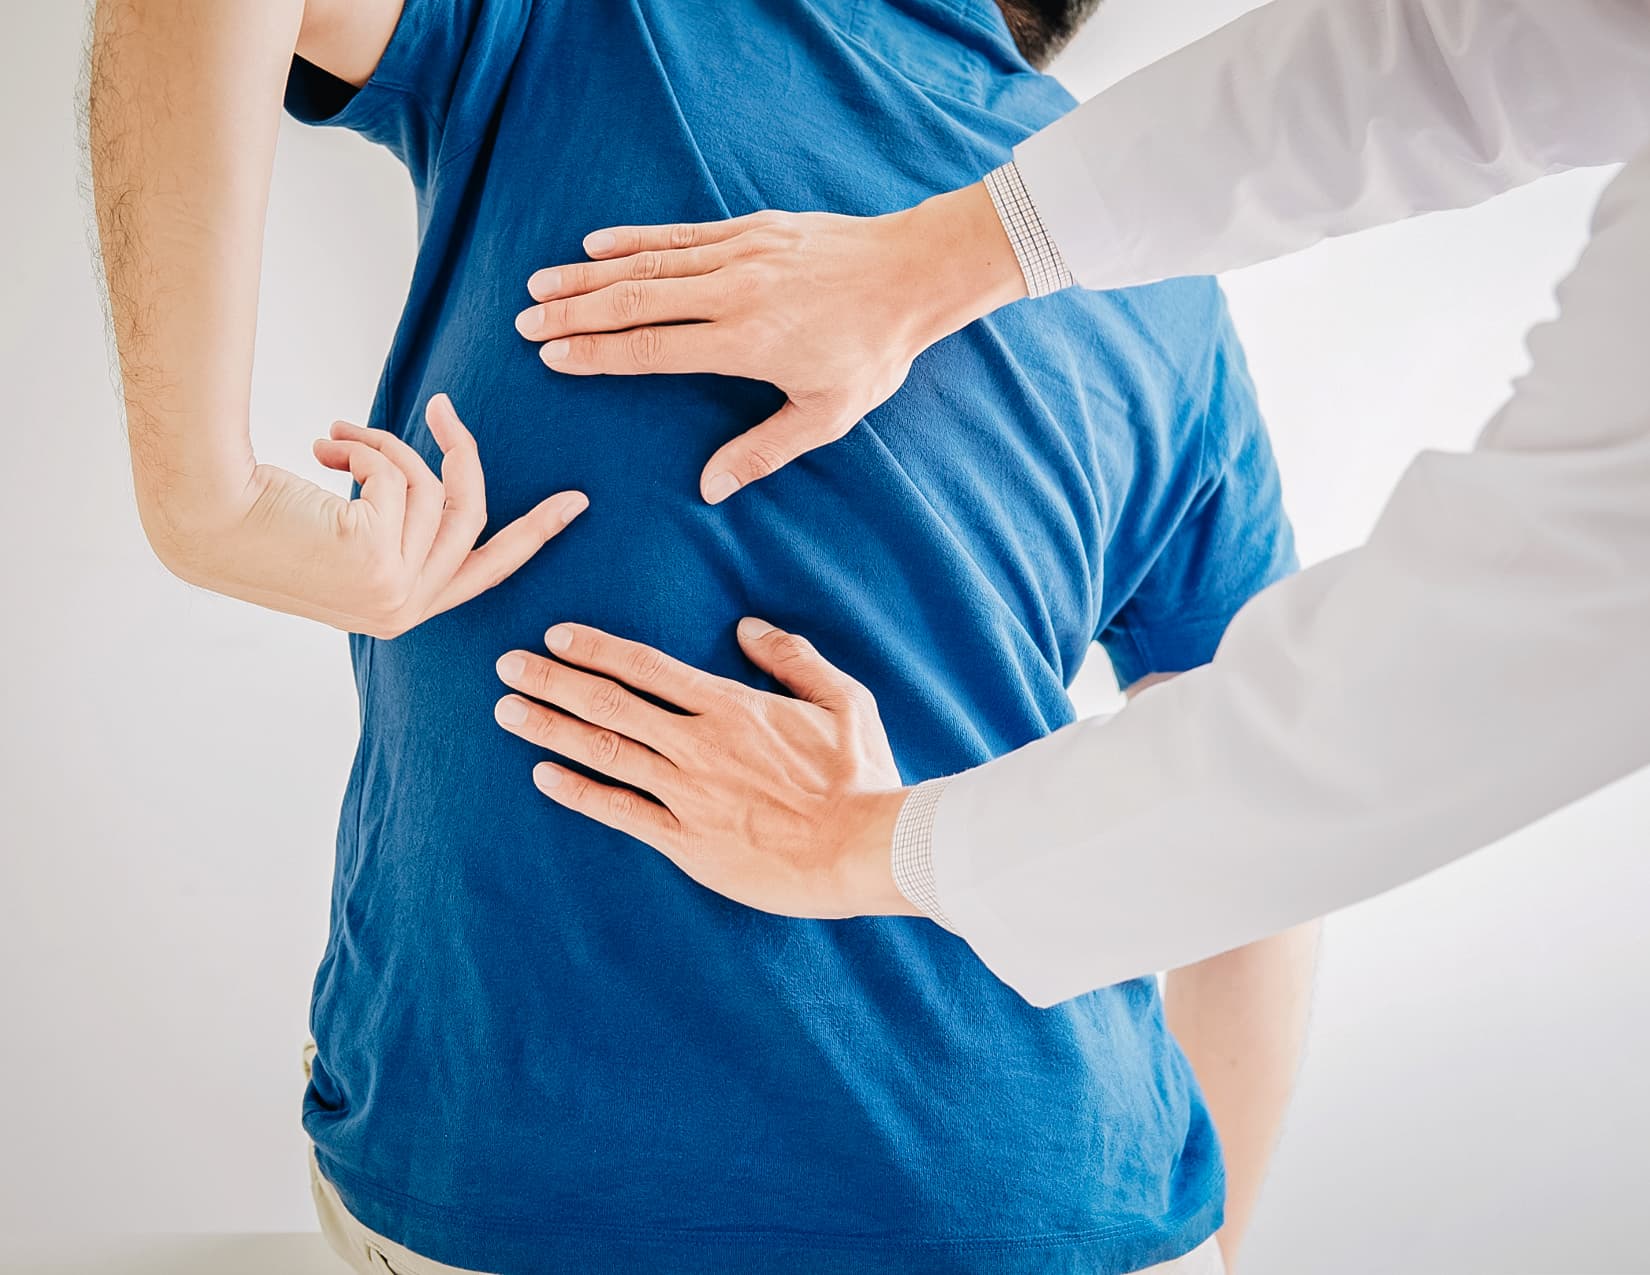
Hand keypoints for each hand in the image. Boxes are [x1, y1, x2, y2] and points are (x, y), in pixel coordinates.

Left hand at [156, 394, 586, 637]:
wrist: (203, 519)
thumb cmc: (257, 523)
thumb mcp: (343, 536)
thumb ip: (395, 529)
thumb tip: (437, 480)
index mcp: (399, 612)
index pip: (486, 571)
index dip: (535, 533)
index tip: (574, 502)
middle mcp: (403, 611)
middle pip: (473, 519)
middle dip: (464, 457)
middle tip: (446, 408)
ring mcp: (393, 592)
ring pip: (431, 490)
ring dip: (384, 446)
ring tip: (334, 436)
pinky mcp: (377, 561)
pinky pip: (400, 478)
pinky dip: (363, 448)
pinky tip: (321, 450)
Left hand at [492, 617, 918, 917]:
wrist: (863, 848)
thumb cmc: (859, 776)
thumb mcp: (843, 701)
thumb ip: (793, 659)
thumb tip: (749, 628)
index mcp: (731, 706)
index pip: (647, 667)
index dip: (596, 648)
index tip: (556, 636)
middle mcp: (698, 744)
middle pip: (610, 703)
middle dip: (552, 680)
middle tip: (506, 665)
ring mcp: (688, 794)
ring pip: (604, 752)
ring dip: (551, 729)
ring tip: (507, 711)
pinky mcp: (688, 842)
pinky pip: (620, 812)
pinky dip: (578, 792)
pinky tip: (543, 777)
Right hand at [513, 182, 1027, 502]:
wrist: (914, 274)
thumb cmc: (873, 352)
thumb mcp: (827, 415)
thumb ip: (763, 451)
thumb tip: (708, 488)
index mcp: (746, 342)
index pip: (653, 348)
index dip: (598, 354)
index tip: (553, 357)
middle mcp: (733, 292)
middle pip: (636, 301)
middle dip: (574, 312)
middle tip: (525, 323)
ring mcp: (740, 254)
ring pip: (648, 264)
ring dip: (589, 275)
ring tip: (540, 284)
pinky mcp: (751, 228)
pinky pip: (680, 234)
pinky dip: (634, 238)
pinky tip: (595, 244)